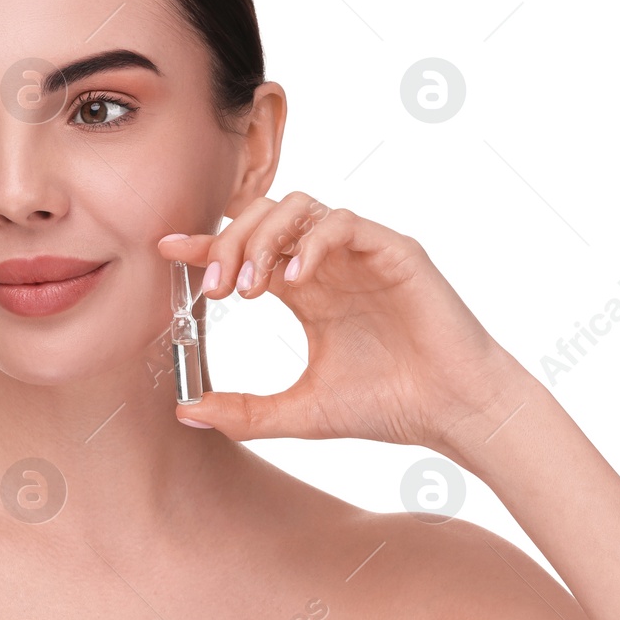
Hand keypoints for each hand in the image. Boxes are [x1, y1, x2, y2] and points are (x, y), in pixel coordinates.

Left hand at [156, 192, 527, 448]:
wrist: (451, 412)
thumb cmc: (388, 405)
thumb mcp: (301, 412)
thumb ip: (245, 411)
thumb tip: (185, 411)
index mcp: (307, 290)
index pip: (247, 250)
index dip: (206, 245)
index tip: (168, 250)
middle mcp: (329, 263)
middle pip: (265, 217)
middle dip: (230, 243)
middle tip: (215, 289)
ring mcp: (361, 252)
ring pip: (300, 207)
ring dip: (265, 239)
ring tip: (252, 287)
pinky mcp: (394, 250)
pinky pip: (343, 222)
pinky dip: (312, 242)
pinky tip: (295, 280)